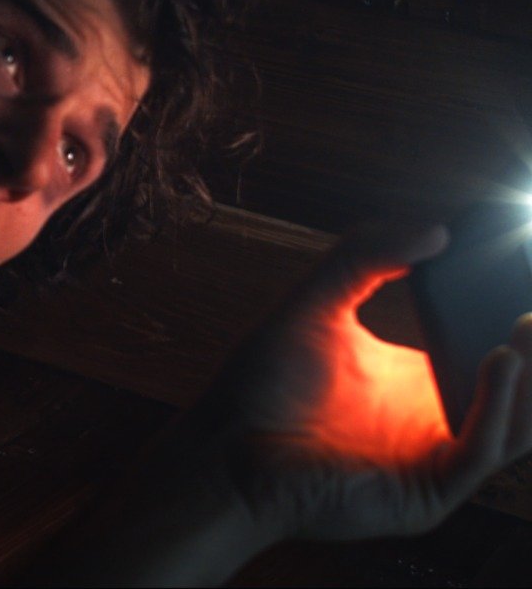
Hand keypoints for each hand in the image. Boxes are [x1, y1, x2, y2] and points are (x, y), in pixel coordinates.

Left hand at [194, 221, 531, 542]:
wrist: (224, 451)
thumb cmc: (261, 386)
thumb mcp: (316, 307)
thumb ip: (362, 259)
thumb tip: (432, 228)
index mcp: (418, 384)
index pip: (491, 355)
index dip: (517, 327)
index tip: (529, 279)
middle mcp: (435, 424)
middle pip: (518, 392)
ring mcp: (434, 463)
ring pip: (515, 425)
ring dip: (531, 379)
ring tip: (526, 328)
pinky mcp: (426, 495)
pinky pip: (479, 453)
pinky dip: (498, 409)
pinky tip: (500, 362)